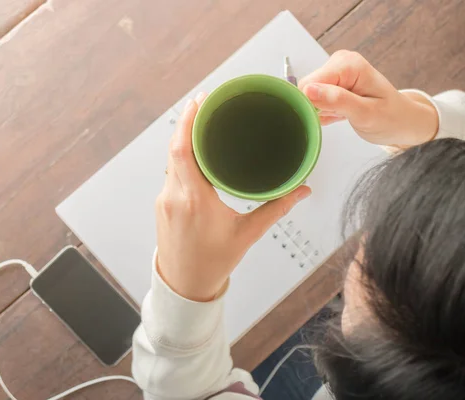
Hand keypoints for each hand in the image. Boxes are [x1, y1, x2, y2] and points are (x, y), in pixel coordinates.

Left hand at [155, 93, 311, 301]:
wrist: (185, 285)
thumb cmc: (214, 262)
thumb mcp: (248, 234)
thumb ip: (276, 209)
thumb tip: (302, 191)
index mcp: (195, 200)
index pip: (182, 151)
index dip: (188, 122)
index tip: (199, 102)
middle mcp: (175, 196)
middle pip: (174, 148)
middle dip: (186, 122)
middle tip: (204, 102)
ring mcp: (164, 200)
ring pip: (170, 159)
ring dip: (182, 139)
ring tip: (200, 121)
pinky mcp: (162, 204)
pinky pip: (169, 172)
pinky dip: (180, 156)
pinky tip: (193, 151)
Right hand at [299, 50, 437, 147]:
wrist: (404, 122)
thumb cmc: (391, 119)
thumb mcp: (366, 114)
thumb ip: (337, 101)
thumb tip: (308, 91)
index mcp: (348, 64)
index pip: (308, 83)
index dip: (311, 104)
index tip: (327, 118)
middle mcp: (340, 62)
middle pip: (307, 88)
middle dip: (318, 108)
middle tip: (342, 116)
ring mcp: (336, 72)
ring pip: (309, 95)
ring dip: (323, 111)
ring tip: (345, 115)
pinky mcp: (333, 82)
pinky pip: (316, 98)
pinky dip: (326, 111)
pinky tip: (342, 114)